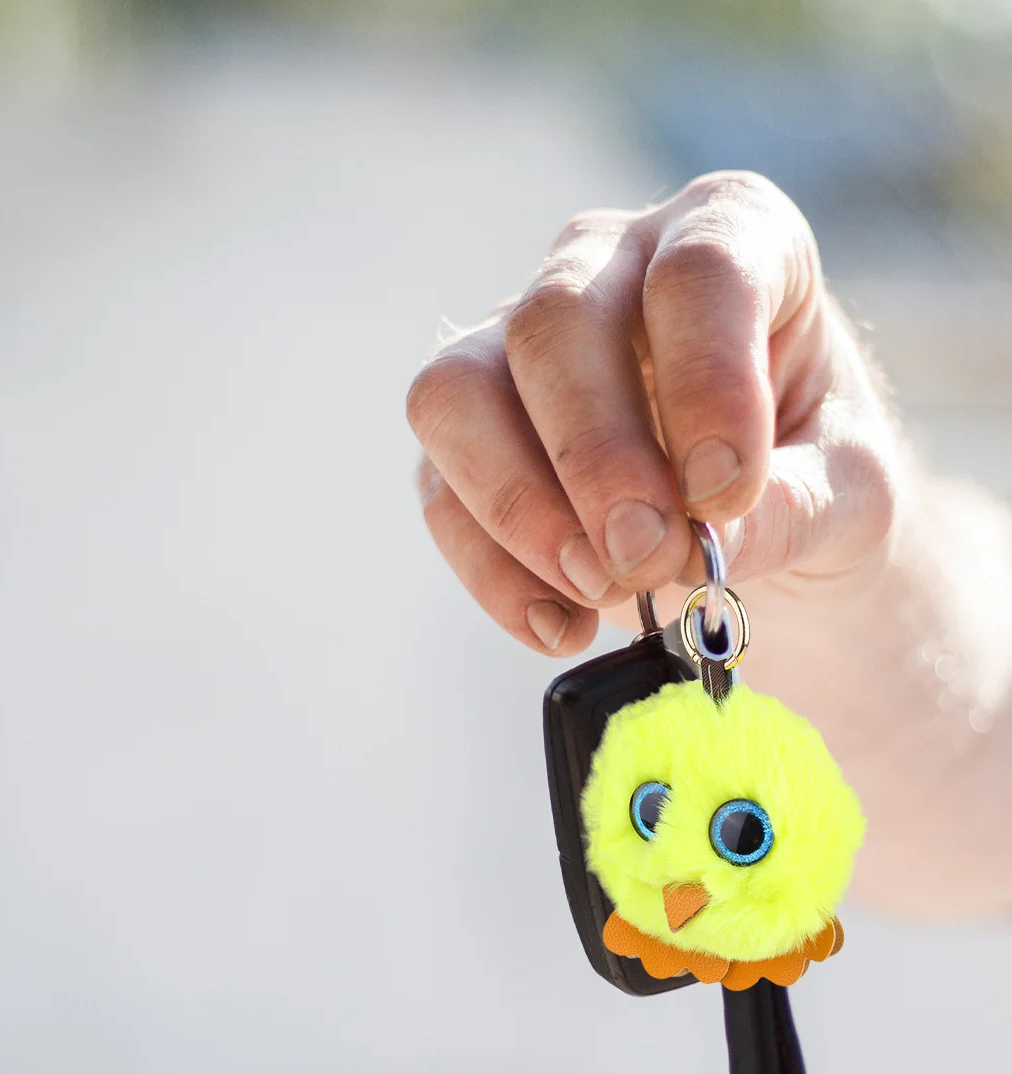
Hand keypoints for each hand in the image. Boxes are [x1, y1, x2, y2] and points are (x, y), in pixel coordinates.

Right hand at [407, 172, 899, 654]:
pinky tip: (564, 624)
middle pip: (554, 323)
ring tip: (600, 590)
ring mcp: (515, 343)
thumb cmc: (811, 474)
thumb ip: (793, 508)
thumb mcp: (849, 493)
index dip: (707, 384)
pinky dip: (493, 572)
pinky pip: (438, 490)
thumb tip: (693, 545)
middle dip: (597, 457)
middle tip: (649, 559)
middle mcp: (605, 265)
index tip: (727, 495)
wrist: (752, 517)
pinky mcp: (468, 432)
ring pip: (455, 392)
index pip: (697, 272)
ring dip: (519, 507)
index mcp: (728, 234)